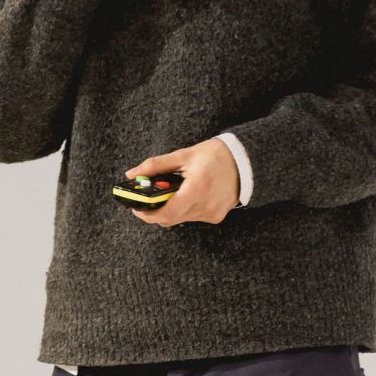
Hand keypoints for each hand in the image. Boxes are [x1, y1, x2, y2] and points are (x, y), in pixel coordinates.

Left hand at [123, 139, 239, 226]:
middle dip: (155, 212)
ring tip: (167, 193)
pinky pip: (192, 218)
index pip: (167, 212)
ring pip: (181, 219)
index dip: (148, 213)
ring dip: (170, 210)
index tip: (137, 207)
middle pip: (171, 219)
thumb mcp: (182, 156)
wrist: (243, 161)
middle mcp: (206, 205)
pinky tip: (184, 196)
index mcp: (197, 188)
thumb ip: (155, 166)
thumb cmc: (213, 155)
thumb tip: (132, 174)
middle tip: (145, 202)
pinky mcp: (216, 217)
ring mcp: (212, 213)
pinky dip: (183, 209)